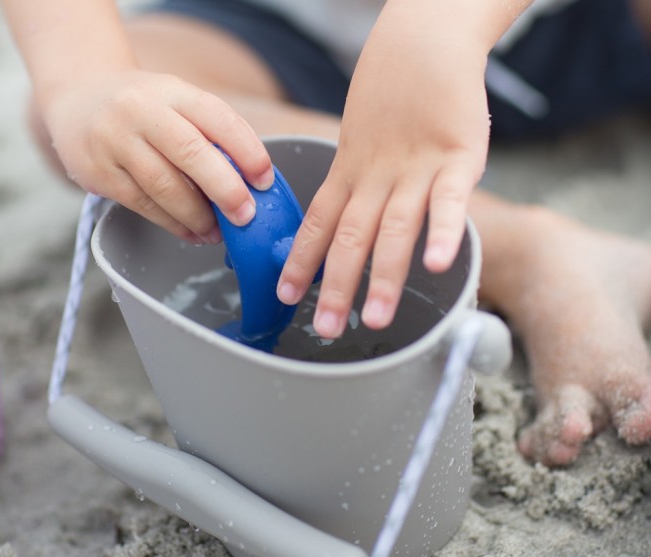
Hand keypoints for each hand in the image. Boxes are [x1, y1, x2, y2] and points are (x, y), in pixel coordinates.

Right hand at [42, 69, 273, 243]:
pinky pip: (144, 205)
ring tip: (217, 233)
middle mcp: (141, 110)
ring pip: (165, 186)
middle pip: (192, 153)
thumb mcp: (176, 104)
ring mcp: (115, 140)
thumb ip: (209, 135)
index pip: (217, 117)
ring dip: (198, 217)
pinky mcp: (99, 172)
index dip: (247, 151)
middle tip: (246, 216)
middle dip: (226, 190)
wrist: (75, 99)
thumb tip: (251, 184)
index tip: (265, 180)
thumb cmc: (142, 110)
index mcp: (172, 91)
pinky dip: (173, 224)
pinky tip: (192, 233)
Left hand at [277, 2, 489, 337]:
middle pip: (351, 237)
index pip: (318, 224)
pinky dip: (444, 233)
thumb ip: (352, 187)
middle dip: (336, 285)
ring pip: (395, 228)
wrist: (424, 41)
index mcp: (350, 174)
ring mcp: (417, 169)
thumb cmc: (391, 99)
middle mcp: (376, 178)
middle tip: (325, 327)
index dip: (301, 260)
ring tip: (373, 317)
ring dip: (383, 275)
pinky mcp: (458, 158)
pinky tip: (437, 265)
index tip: (286, 294)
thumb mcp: (358, 144)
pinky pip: (451, 201)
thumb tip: (340, 228)